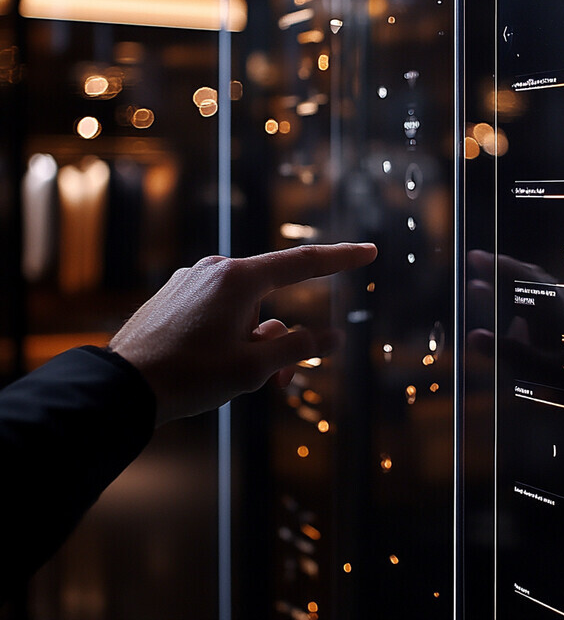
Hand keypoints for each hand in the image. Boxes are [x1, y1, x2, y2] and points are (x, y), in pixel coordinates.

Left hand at [109, 243, 376, 425]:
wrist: (120, 387)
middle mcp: (216, 269)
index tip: (369, 251)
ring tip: (236, 379)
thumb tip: (332, 338)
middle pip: (272, 298)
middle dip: (281, 336)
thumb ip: (297, 348)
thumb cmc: (188, 378)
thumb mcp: (252, 368)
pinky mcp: (176, 294)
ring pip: (245, 308)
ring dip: (254, 340)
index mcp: (238, 279)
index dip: (341, 258)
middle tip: (279, 381)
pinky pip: (219, 308)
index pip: (303, 263)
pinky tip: (211, 363)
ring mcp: (192, 280)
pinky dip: (231, 333)